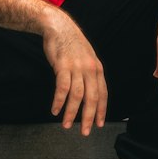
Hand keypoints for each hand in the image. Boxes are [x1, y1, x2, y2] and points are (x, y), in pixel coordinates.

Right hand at [42, 12, 107, 134]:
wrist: (59, 27)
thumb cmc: (71, 44)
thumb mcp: (86, 58)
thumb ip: (89, 74)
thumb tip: (90, 92)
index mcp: (97, 69)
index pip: (102, 94)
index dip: (101, 110)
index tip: (99, 124)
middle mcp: (90, 69)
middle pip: (92, 98)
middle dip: (89, 117)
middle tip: (85, 131)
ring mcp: (77, 67)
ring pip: (77, 96)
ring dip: (72, 112)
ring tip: (67, 125)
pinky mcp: (63, 66)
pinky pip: (62, 88)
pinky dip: (59, 101)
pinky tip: (55, 110)